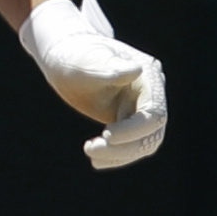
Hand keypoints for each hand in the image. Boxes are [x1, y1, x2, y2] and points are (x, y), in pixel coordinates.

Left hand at [21, 0, 166, 169]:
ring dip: (120, 154)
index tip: (106, 135)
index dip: (134, 129)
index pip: (153, 113)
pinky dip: (116, 155)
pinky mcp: (127, 119)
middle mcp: (149, 93)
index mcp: (148, 76)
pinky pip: (130, 144)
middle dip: (125, 146)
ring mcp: (139, 107)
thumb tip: (136, 71)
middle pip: (152, 132)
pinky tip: (95, 160)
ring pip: (144, 142)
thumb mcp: (84, 61)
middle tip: (90, 149)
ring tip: (90, 151)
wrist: (63, 56)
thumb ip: (108, 68)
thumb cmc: (72, 55)